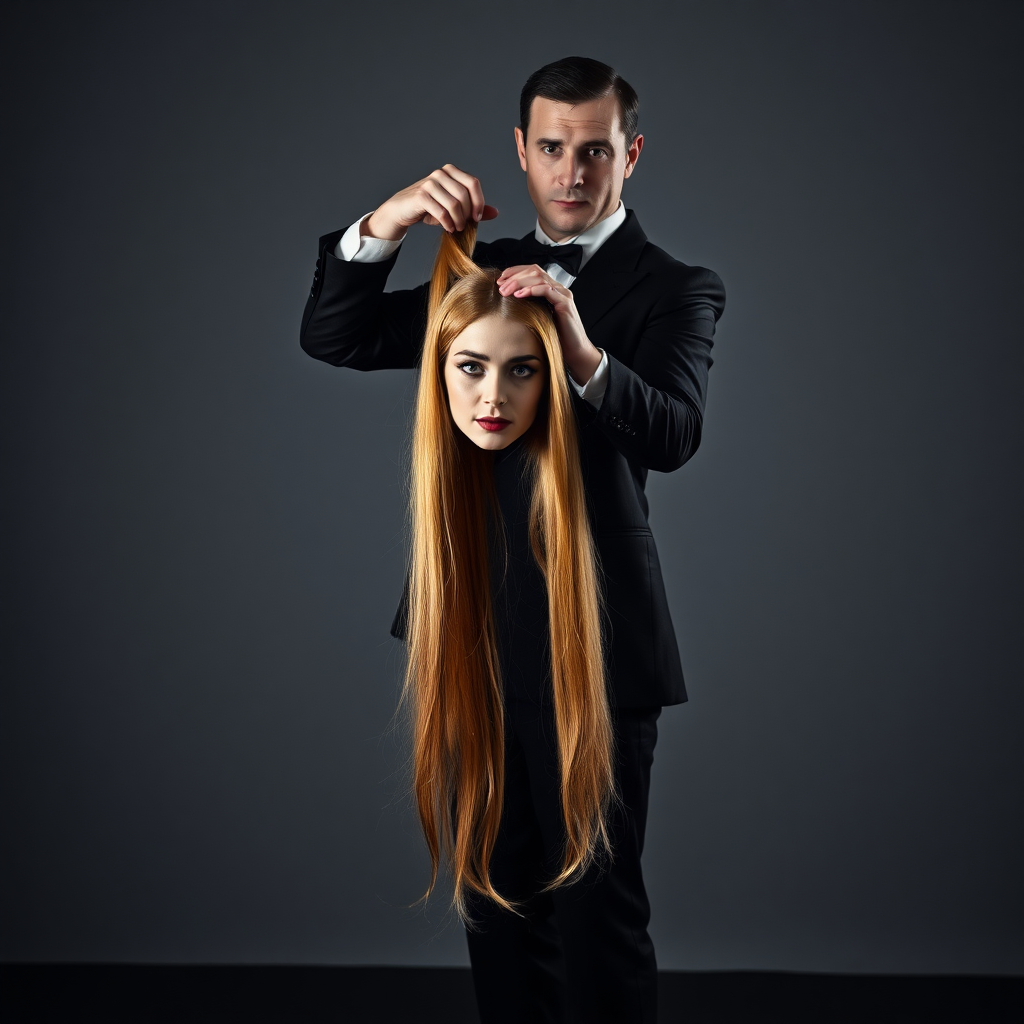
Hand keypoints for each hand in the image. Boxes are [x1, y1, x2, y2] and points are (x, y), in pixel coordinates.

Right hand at [365, 164, 498, 239]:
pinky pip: (442, 211)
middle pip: (465, 194)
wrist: (403, 210)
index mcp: (450, 172)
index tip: (477, 217)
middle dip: (468, 213)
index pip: (473, 183)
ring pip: (454, 203)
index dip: (479, 201)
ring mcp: (430, 183)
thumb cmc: (430, 209)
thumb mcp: (454, 209)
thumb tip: (495, 212)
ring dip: (459, 220)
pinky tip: (448, 228)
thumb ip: (473, 209)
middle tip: (464, 226)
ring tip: (457, 228)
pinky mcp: (421, 196)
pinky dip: (448, 223)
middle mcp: (440, 174)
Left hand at [496, 265, 602, 383]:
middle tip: (500, 286)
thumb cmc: (557, 337)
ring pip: (539, 278)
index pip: (532, 271)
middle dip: (514, 276)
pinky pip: (547, 290)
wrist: (575, 351)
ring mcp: (562, 294)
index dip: (515, 272)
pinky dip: (531, 290)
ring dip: (519, 282)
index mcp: (551, 290)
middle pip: (534, 271)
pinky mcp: (565, 303)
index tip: (500, 280)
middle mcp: (558, 289)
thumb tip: (507, 302)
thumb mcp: (538, 318)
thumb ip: (529, 306)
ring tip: (506, 291)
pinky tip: (519, 295)